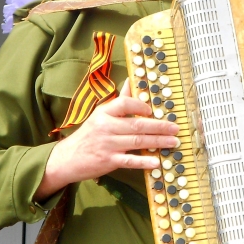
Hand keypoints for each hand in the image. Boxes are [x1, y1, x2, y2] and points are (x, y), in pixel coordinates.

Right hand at [35, 79, 177, 200]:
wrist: (67, 158)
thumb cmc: (89, 134)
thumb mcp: (100, 114)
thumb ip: (119, 100)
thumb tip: (131, 81)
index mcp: (104, 113)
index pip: (124, 104)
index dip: (141, 106)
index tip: (154, 111)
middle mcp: (106, 127)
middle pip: (137, 124)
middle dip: (159, 127)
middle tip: (175, 128)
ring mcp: (108, 144)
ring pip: (137, 141)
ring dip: (158, 142)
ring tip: (173, 142)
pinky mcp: (108, 161)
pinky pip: (129, 160)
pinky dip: (144, 161)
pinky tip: (156, 162)